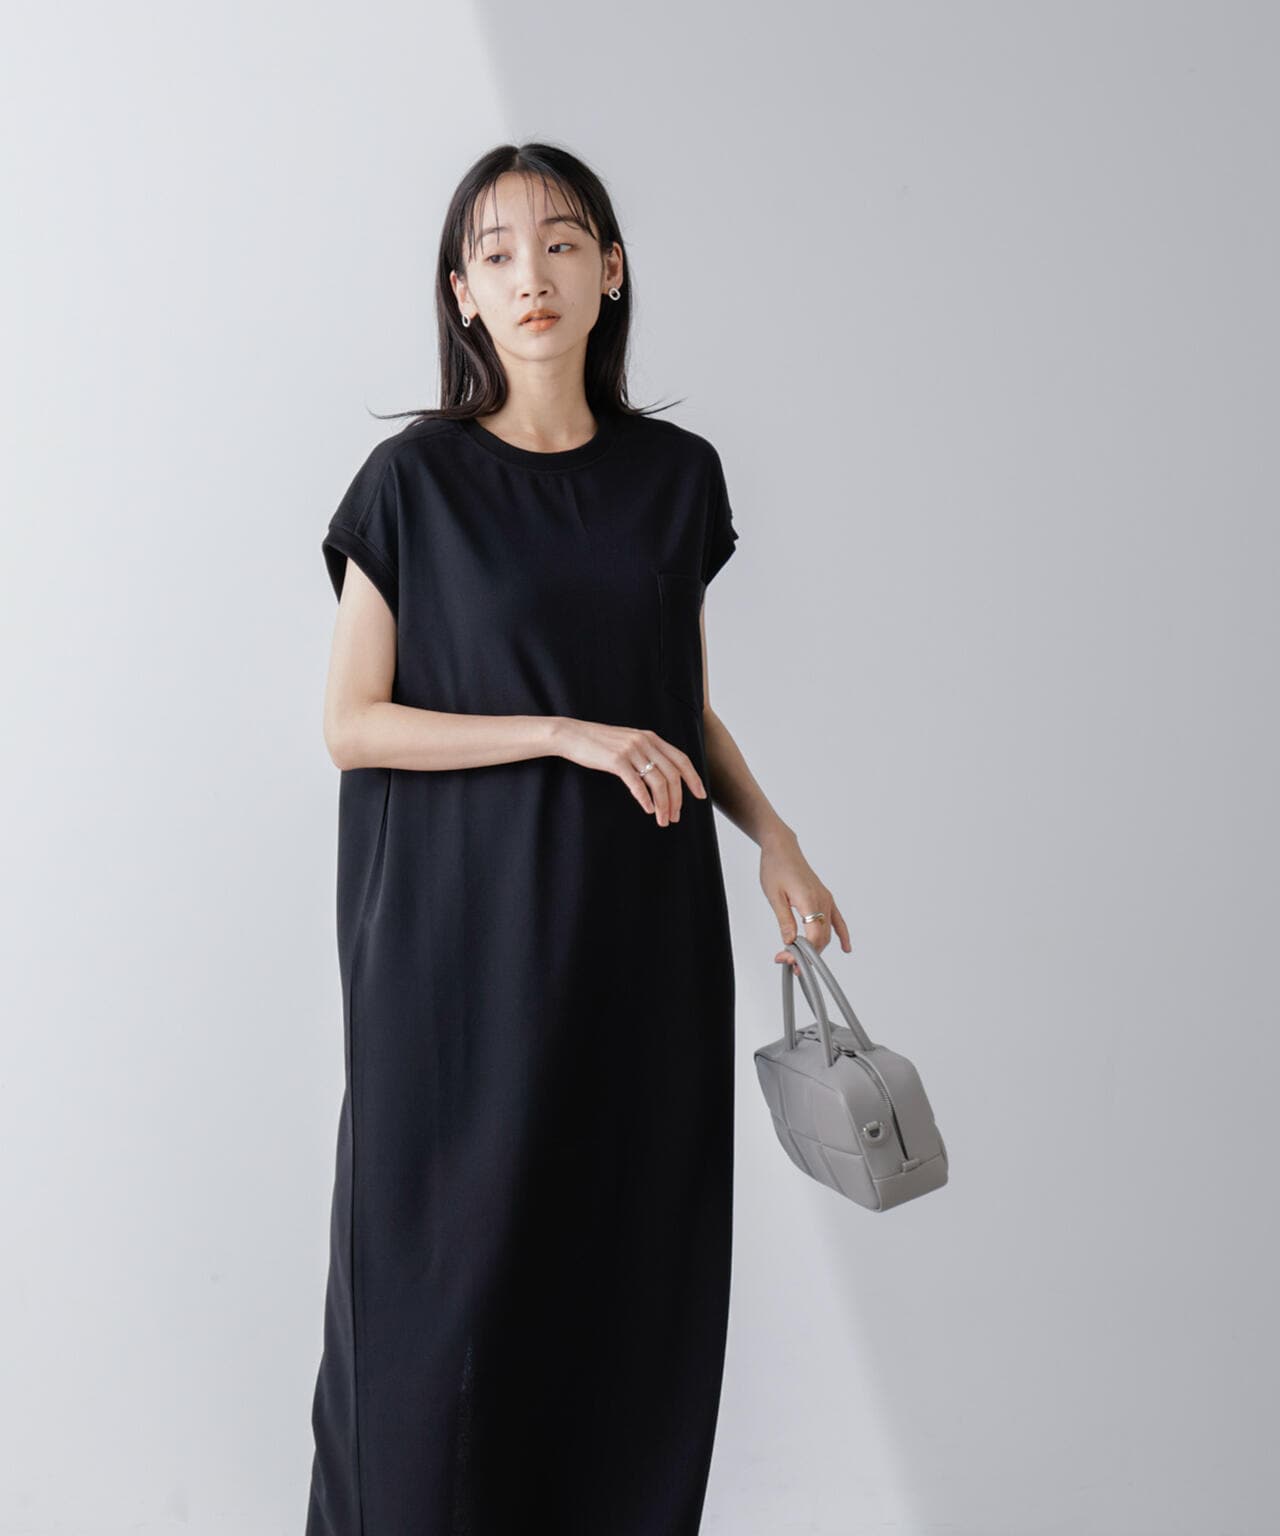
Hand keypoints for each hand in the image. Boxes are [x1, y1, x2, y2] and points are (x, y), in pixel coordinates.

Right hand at [551, 718, 705, 826]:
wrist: (572, 735)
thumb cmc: (599, 743)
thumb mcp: (628, 743)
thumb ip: (646, 753)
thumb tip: (662, 776)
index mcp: (651, 737)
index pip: (681, 759)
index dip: (693, 778)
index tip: (700, 795)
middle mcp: (644, 742)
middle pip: (672, 774)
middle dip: (677, 799)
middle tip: (675, 817)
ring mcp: (631, 750)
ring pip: (657, 782)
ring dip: (663, 804)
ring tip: (662, 820)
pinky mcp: (616, 760)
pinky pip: (637, 784)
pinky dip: (645, 799)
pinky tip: (648, 810)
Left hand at [760, 830, 851, 970]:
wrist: (782, 849)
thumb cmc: (776, 867)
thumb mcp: (774, 896)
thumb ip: (784, 920)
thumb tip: (789, 941)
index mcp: (809, 900)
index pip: (813, 936)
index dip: (802, 953)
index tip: (787, 960)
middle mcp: (822, 900)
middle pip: (821, 938)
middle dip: (807, 955)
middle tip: (787, 962)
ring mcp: (826, 899)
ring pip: (827, 933)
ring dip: (816, 949)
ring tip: (798, 959)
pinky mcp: (825, 898)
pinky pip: (838, 920)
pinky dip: (842, 935)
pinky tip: (845, 948)